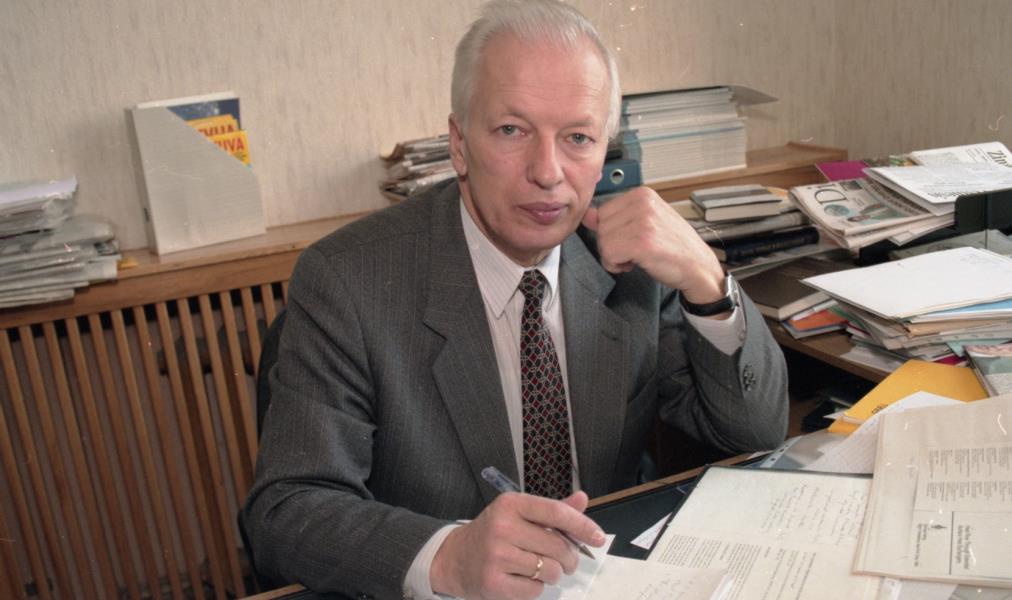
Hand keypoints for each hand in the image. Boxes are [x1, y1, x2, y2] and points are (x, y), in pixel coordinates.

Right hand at [429, 491, 605, 599]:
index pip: (556, 512)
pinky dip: (536, 588)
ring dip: (553, 574)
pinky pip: (535, 590)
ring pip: (550, 571)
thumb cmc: (494, 533)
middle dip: (570, 558)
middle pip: (558, 547)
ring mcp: (496, 556)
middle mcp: (502, 527)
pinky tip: (522, 579)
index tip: (599, 537)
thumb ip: (552, 510)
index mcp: (511, 504)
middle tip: (568, 562)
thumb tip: (583, 499)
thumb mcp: (518, 514)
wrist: (455, 558)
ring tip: (540, 569)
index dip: (582, 526)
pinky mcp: (493, 582)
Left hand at [582, 187, 725, 305]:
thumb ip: (615, 218)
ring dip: (614, 257)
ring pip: (603, 242)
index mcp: (643, 194)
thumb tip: (586, 214)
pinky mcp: (642, 242)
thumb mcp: (645, 223)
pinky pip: (609, 254)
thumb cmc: (673, 247)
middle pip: (601, 227)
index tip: (632, 240)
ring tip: (637, 257)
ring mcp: (643, 221)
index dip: (613, 233)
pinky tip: (634, 264)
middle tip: (635, 251)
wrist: (698, 267)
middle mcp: (642, 203)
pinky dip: (616, 265)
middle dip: (612, 245)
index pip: (603, 212)